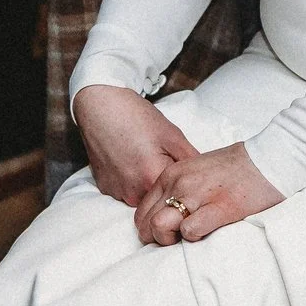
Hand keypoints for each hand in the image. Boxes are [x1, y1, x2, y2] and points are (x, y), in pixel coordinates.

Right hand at [74, 85, 198, 207]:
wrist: (99, 107)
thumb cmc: (136, 117)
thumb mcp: (172, 135)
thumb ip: (191, 159)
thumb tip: (205, 176)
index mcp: (152, 179)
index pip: (178, 193)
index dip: (183, 181)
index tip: (181, 167)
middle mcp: (133, 192)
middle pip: (160, 199)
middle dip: (165, 185)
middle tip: (160, 158)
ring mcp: (116, 192)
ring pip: (142, 197)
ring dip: (147, 184)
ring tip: (143, 157)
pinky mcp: (105, 188)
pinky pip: (125, 191)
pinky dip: (131, 181)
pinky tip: (129, 160)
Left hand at [134, 143, 281, 246]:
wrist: (268, 159)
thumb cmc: (235, 168)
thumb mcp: (195, 170)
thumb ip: (177, 188)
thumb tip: (166, 212)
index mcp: (171, 175)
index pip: (142, 210)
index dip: (149, 228)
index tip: (166, 232)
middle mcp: (179, 183)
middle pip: (146, 222)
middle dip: (157, 237)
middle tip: (175, 239)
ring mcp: (197, 195)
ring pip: (160, 227)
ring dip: (170, 239)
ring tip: (187, 236)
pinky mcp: (218, 208)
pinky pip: (189, 231)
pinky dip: (194, 238)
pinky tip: (207, 231)